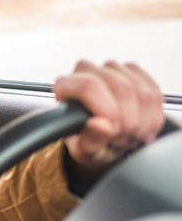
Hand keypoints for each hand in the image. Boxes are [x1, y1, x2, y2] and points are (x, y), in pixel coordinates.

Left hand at [54, 61, 163, 176]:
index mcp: (66, 86)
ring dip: (141, 121)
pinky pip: (154, 93)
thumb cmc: (88, 143)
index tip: (113, 130)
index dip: (106, 109)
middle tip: (122, 139)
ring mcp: (112, 69)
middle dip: (128, 119)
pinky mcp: (135, 73)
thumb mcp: (85, 151)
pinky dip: (152, 117)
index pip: (88, 86)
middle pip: (120, 87)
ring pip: (141, 90)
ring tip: (129, 135)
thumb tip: (100, 125)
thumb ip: (90, 140)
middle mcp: (88, 71)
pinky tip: (141, 128)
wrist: (104, 141)